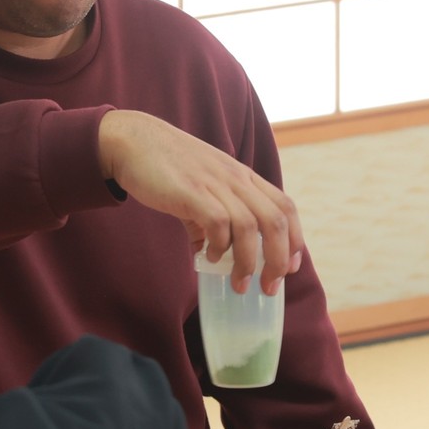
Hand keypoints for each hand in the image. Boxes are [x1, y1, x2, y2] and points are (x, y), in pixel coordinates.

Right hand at [96, 110, 302, 292]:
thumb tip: (208, 254)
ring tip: (238, 283)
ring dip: (248, 262)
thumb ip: (207, 220)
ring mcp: (215, 184)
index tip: (289, 267)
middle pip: (276, 221)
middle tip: (268, 287)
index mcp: (242, 177)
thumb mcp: (198, 189)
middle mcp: (236, 178)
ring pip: (251, 227)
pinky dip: (219, 246)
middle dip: (278, 260)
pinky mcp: (192, 192)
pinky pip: (218, 224)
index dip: (294, 240)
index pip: (284, 207)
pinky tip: (207, 258)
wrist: (133, 142)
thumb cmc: (164, 167)